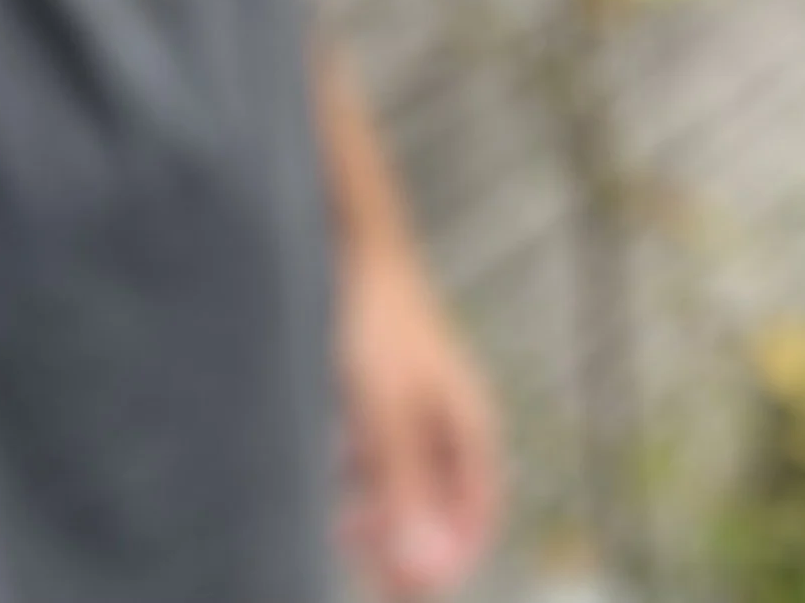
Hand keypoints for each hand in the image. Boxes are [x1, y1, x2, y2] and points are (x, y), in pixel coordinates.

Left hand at [338, 241, 502, 596]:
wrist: (350, 237)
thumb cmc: (373, 323)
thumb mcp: (385, 415)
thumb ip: (404, 493)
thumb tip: (424, 574)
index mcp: (470, 428)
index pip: (474, 517)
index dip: (445, 559)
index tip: (404, 589)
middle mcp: (450, 416)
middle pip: (439, 499)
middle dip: (406, 539)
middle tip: (366, 566)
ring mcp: (416, 397)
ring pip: (404, 472)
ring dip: (379, 507)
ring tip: (339, 528)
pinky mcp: (380, 380)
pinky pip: (377, 443)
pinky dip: (359, 469)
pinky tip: (330, 472)